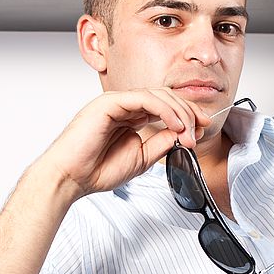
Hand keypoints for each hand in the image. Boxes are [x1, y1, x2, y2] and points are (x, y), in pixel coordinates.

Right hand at [38, 88, 211, 198]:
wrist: (71, 178)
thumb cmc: (97, 170)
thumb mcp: (142, 158)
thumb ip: (162, 144)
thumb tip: (182, 133)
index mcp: (131, 118)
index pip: (165, 107)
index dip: (187, 115)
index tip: (202, 128)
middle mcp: (125, 107)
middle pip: (165, 97)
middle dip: (187, 112)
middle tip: (200, 129)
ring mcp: (116, 103)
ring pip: (157, 95)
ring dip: (178, 112)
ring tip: (188, 131)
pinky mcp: (109, 102)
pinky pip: (143, 98)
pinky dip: (163, 109)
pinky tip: (174, 123)